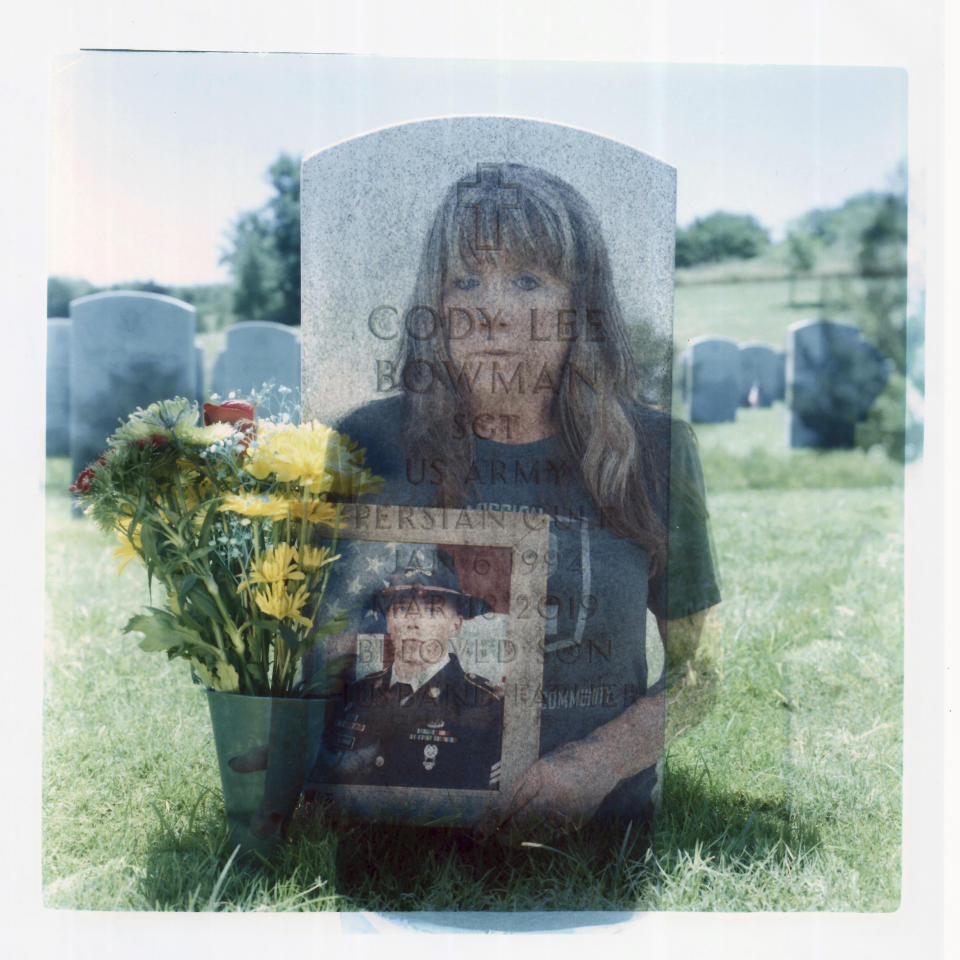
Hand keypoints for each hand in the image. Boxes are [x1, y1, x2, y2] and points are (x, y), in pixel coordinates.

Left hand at [493, 737, 618, 831]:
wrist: (604, 762)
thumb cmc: (567, 758)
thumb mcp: (542, 763)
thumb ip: (525, 783)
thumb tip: (499, 806)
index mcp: (541, 773)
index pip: (510, 802)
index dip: (491, 820)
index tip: (478, 831)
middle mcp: (553, 794)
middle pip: (519, 823)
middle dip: (501, 833)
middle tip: (488, 836)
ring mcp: (566, 811)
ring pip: (533, 833)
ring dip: (517, 835)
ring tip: (507, 832)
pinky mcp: (575, 823)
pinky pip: (549, 834)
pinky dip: (537, 833)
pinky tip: (532, 828)